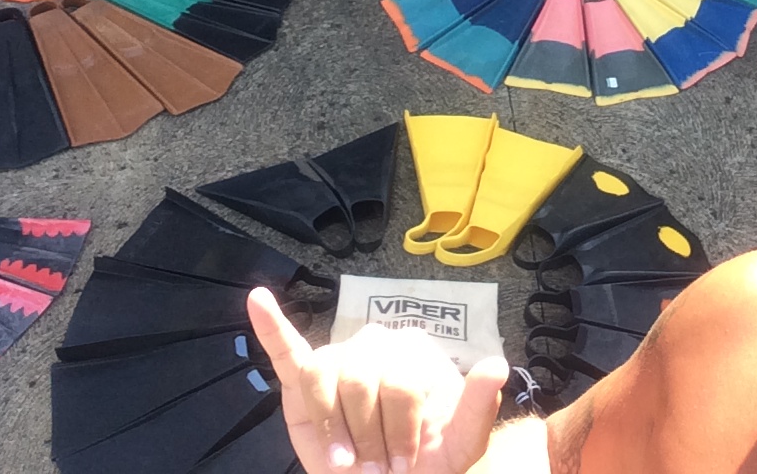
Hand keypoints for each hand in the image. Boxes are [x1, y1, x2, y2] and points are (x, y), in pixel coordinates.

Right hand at [248, 287, 509, 473]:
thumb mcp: (461, 441)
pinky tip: (259, 300)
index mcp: (412, 352)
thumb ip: (480, 405)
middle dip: (367, 436)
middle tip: (373, 471)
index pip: (400, 383)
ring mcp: (338, 360)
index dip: (400, 431)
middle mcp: (373, 345)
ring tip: (342, 461)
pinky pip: (287, 350)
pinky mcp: (305, 382)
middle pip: (361, 381)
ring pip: (323, 376)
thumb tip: (497, 365)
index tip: (404, 466)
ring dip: (331, 425)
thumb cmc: (428, 462)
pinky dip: (271, 325)